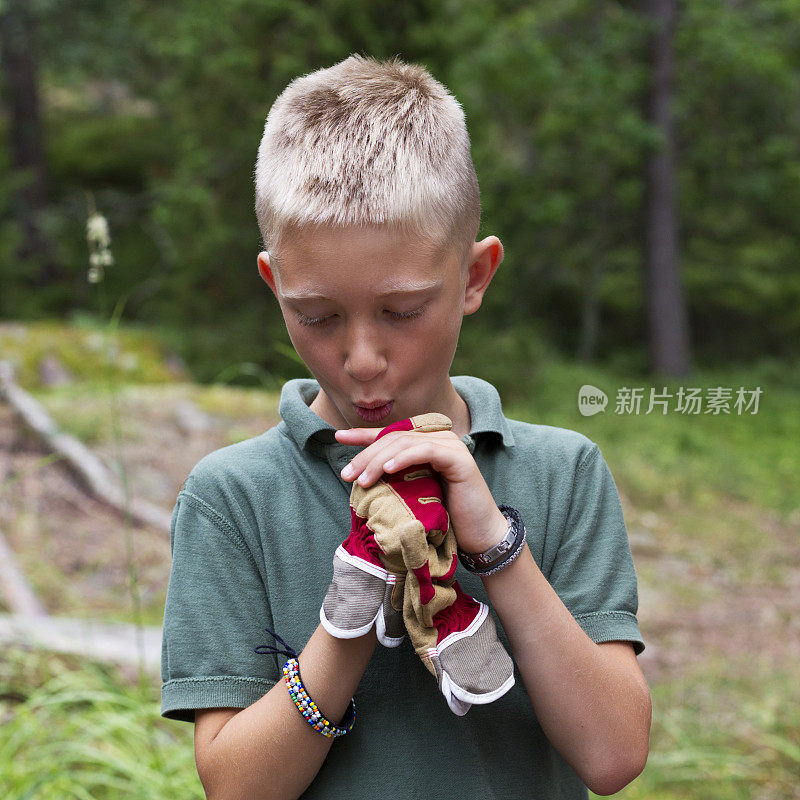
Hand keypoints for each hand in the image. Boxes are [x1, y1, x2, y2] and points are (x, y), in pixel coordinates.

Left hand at [334, 425, 508, 554]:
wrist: (479, 534)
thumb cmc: (446, 517)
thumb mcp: (412, 494)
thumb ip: (395, 478)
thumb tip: (360, 476)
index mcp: (426, 442)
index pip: (390, 434)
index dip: (363, 435)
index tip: (338, 437)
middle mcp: (438, 437)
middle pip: (394, 438)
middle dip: (366, 454)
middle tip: (346, 474)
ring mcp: (450, 445)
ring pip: (406, 443)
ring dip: (379, 460)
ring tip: (362, 479)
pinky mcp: (459, 458)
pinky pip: (426, 450)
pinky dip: (404, 458)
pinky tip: (387, 468)